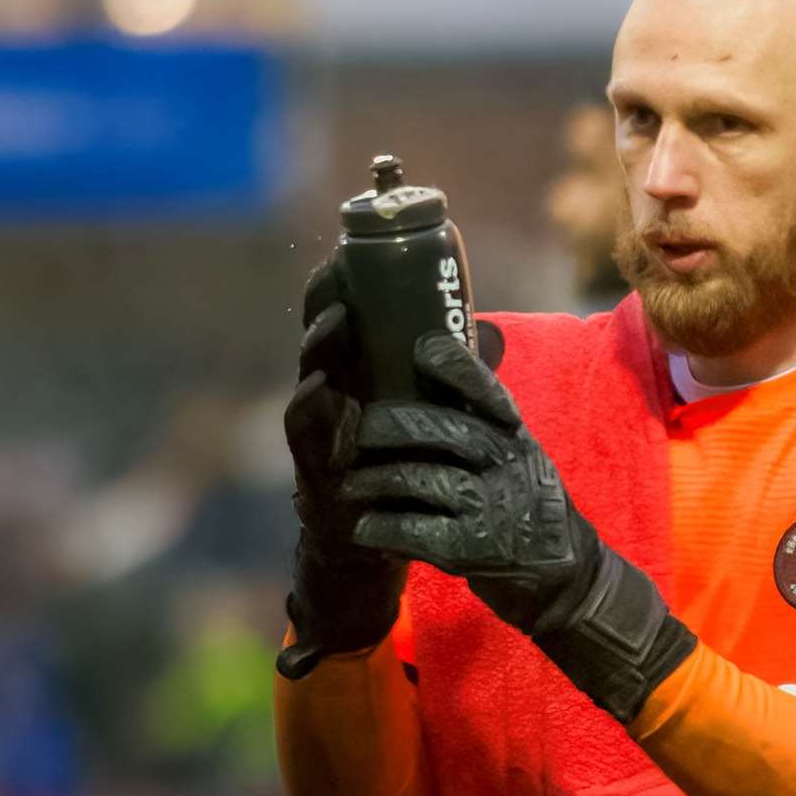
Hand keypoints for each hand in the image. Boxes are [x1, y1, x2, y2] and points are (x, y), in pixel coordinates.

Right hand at [276, 260, 407, 679]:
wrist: (375, 540)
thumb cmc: (402, 469)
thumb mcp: (428, 416)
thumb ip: (449, 378)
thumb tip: (488, 331)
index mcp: (357, 378)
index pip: (344, 326)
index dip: (340, 290)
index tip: (346, 255)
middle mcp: (332, 397)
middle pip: (321, 343)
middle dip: (324, 306)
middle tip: (338, 275)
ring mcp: (318, 431)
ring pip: (311, 378)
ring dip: (319, 348)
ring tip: (335, 321)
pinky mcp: (314, 466)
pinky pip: (307, 434)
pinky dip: (313, 409)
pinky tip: (323, 390)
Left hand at [340, 332, 695, 721]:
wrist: (566, 580)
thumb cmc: (531, 513)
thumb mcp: (523, 460)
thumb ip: (489, 429)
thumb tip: (443, 380)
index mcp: (517, 439)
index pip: (487, 391)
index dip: (453, 366)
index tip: (420, 348)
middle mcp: (508, 465)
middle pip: (440, 430)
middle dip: (390, 426)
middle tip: (360, 432)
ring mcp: (492, 507)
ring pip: (418, 479)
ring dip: (375, 482)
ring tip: (352, 486)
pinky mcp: (473, 550)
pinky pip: (413, 531)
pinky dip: (382, 528)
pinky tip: (366, 529)